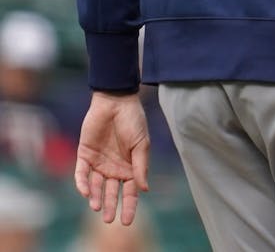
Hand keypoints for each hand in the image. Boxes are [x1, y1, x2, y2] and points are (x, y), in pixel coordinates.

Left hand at [74, 91, 149, 225]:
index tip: (128, 221)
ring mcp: (99, 162)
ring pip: (95, 186)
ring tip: (95, 207)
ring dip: (95, 197)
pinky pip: (81, 173)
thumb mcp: (141, 144)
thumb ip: (141, 166)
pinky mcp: (84, 155)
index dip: (129, 206)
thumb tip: (144, 189)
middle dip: (109, 206)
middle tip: (108, 219)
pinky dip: (82, 183)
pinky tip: (85, 191)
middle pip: (111, 192)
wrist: (115, 102)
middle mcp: (114, 168)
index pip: (130, 191)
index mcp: (130, 167)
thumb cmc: (133, 121)